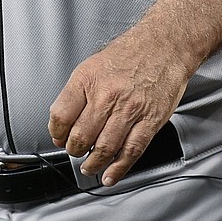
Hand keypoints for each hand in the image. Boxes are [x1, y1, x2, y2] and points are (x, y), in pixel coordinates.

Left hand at [47, 29, 188, 186]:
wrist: (164, 46)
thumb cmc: (130, 54)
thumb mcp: (93, 64)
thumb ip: (78, 93)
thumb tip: (64, 121)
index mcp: (88, 79)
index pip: (61, 115)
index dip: (56, 132)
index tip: (59, 137)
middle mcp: (106, 95)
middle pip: (80, 136)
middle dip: (74, 150)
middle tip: (75, 151)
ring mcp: (129, 110)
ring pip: (104, 148)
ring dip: (93, 163)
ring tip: (89, 166)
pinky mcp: (149, 121)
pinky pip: (130, 152)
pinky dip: (118, 168)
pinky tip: (110, 174)